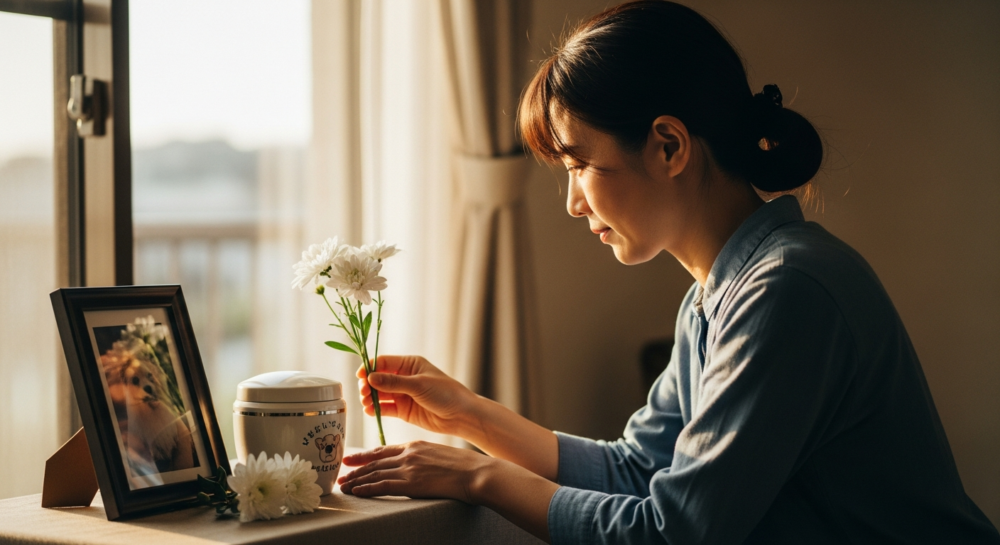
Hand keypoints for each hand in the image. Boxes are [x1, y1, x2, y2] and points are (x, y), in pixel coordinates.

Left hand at [339, 441, 557, 541]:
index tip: (353, 459)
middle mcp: (408, 454)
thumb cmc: (464, 467)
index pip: (384, 450)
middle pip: (375, 462)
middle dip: (356, 469)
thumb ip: (424, 459)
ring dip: (357, 481)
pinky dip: (367, 489)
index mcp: (415, 446)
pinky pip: (383, 486)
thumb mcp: (440, 455)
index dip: (366, 455)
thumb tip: (419, 468)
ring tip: (344, 486)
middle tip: (342, 474)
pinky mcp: (412, 483)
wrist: (476, 473)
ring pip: (375, 474)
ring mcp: (409, 468)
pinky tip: (358, 492)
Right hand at [358, 355, 478, 436]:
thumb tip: (370, 378)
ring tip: (366, 403)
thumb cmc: (445, 393)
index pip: (384, 362)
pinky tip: (370, 411)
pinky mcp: (403, 410)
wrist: (460, 416)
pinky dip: (376, 409)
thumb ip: (394, 383)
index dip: (370, 368)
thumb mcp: (419, 385)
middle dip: (368, 385)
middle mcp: (404, 378)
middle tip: (364, 393)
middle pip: (378, 379)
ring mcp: (403, 394)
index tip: (360, 376)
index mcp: (410, 364)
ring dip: (370, 397)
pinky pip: (385, 408)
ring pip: (380, 394)